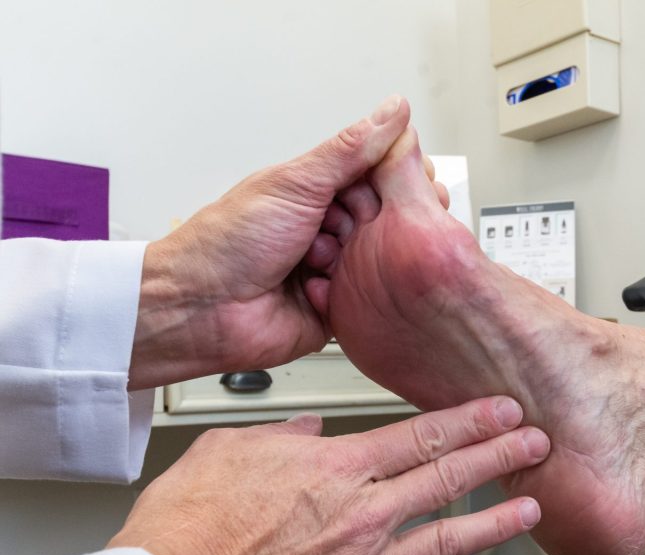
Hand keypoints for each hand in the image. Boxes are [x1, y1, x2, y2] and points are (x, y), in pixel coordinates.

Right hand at [107, 396, 548, 554]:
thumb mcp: (228, 451)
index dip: (472, 421)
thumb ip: (278, 436)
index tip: (504, 412)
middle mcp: (362, 517)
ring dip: (495, 523)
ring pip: (447, 539)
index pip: (422, 436)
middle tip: (535, 445)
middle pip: (448, 479)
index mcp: (335, 470)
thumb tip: (305, 432)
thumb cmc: (189, 530)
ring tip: (529, 510)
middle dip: (500, 458)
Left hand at [129, 95, 420, 388]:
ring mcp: (336, 268)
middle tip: (342, 223)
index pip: (380, 174)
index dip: (396, 176)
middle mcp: (331, 227)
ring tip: (318, 258)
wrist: (201, 310)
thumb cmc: (228, 243)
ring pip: (384, 258)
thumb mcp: (296, 183)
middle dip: (373, 219)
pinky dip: (351, 292)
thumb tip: (393, 110)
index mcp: (319, 190)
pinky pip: (370, 297)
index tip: (400, 179)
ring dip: (358, 256)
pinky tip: (322, 288)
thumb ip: (351, 149)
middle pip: (389, 216)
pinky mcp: (339, 307)